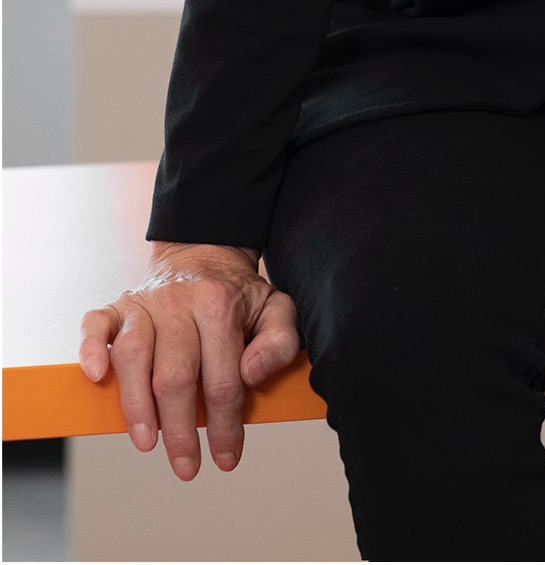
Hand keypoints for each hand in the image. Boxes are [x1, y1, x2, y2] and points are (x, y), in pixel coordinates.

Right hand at [78, 243, 300, 478]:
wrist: (204, 252)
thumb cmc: (237, 294)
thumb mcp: (275, 308)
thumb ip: (279, 340)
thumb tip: (252, 374)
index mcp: (221, 306)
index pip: (224, 379)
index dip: (225, 425)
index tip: (226, 457)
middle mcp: (180, 302)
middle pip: (175, 376)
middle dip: (180, 431)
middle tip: (186, 466)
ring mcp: (145, 303)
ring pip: (133, 356)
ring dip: (136, 405)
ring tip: (146, 441)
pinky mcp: (119, 304)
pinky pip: (96, 323)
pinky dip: (91, 349)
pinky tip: (97, 377)